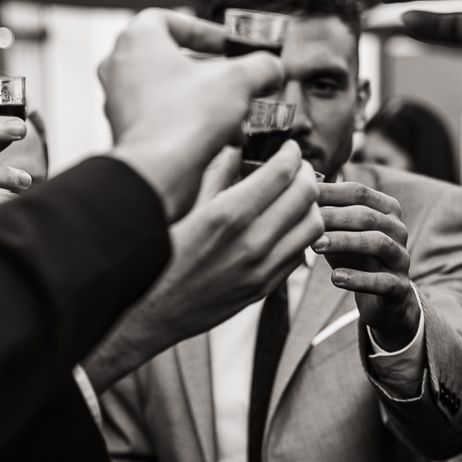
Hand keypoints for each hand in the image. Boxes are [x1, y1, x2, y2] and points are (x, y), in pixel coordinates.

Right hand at [84, 142, 322, 390]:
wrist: (149, 313)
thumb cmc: (157, 256)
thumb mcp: (182, 207)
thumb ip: (214, 174)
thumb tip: (234, 147)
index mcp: (228, 216)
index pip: (282, 173)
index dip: (292, 154)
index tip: (289, 148)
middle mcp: (252, 243)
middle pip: (306, 197)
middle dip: (306, 174)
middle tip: (296, 167)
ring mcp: (262, 270)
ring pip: (312, 227)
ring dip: (309, 205)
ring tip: (294, 195)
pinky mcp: (263, 288)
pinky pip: (299, 254)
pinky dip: (299, 234)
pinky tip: (283, 225)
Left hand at [100, 10, 282, 222]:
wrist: (158, 174)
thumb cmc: (185, 119)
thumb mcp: (239, 80)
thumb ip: (261, 66)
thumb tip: (274, 68)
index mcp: (138, 40)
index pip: (170, 19)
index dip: (204, 29)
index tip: (229, 45)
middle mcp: (121, 68)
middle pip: (175, 59)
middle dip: (213, 71)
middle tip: (239, 80)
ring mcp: (122, 103)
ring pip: (173, 92)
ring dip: (208, 100)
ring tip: (239, 115)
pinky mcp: (130, 134)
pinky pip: (167, 119)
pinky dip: (195, 123)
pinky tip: (225, 139)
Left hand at [312, 180, 420, 348]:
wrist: (383, 299)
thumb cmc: (356, 257)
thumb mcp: (340, 232)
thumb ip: (326, 212)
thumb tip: (295, 189)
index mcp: (386, 209)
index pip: (358, 192)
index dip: (330, 192)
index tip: (302, 196)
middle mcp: (398, 229)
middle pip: (367, 216)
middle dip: (334, 217)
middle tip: (306, 223)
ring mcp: (401, 258)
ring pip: (377, 243)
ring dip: (345, 242)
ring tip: (316, 247)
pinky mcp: (400, 286)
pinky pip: (383, 281)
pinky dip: (359, 279)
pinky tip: (335, 278)